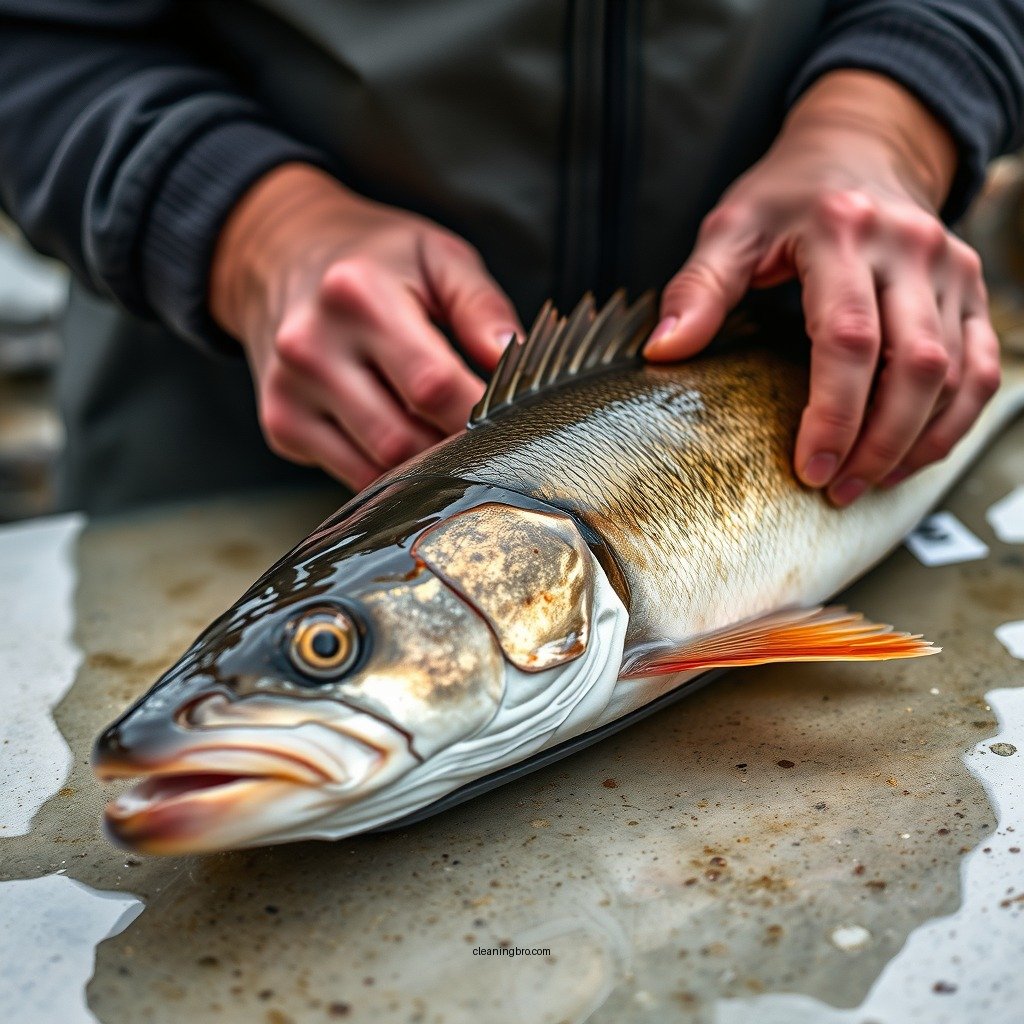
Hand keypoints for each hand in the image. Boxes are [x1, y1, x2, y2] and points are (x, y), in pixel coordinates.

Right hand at [210, 163, 520, 489]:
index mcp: (356, 294)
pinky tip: (406, 438)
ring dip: (426, 466)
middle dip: (455, 446)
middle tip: (487, 433)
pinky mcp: (281, 422)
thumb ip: (481, 306)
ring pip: (378, 468)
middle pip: (404, 438)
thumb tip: (512, 359)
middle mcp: (310, 345)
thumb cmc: (378, 261)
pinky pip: (352, 477)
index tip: (513, 417)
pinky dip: (391, 472)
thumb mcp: (438, 257)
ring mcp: (289, 390)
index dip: (480, 413)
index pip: (432, 385)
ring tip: (448, 434)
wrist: (284, 257)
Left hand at [644, 71, 1000, 505]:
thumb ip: (698, 289)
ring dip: (915, 442)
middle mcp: (910, 248)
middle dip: (877, 442)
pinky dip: (953, 422)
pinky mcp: (971, 290)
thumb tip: (664, 351)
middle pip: (913, 365)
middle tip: (836, 489)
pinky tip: (912, 456)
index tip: (808, 467)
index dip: (832, 414)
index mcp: (843, 231)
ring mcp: (951, 269)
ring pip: (955, 374)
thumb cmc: (786, 197)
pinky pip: (982, 367)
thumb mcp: (730, 229)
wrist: (859, 149)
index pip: (848, 338)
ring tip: (866, 482)